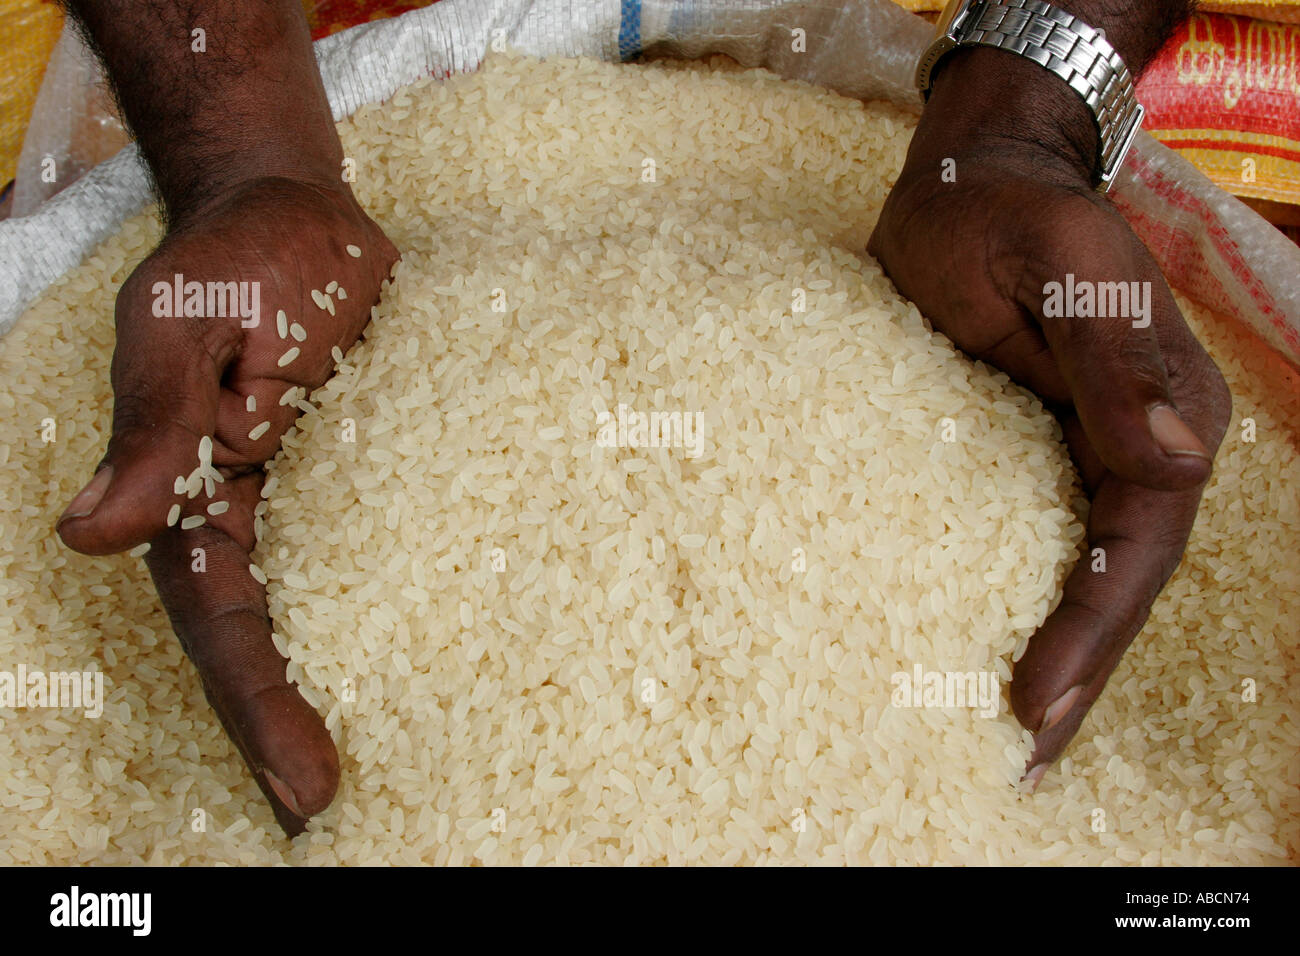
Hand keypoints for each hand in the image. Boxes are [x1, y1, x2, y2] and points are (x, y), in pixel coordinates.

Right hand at [57, 176, 397, 832]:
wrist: (300, 210)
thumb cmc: (230, 262)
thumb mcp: (180, 330)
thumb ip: (155, 430)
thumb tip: (91, 533)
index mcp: (200, 499)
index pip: (227, 625)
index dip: (260, 708)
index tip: (306, 786)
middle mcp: (266, 516)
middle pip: (286, 640)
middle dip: (308, 729)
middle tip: (349, 816)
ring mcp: (332, 500)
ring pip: (351, 607)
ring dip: (382, 683)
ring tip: (446, 766)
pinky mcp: (392, 470)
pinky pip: (412, 546)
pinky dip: (437, 605)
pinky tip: (488, 652)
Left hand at [868, 50, 1231, 786]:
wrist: (964, 183)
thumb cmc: (1004, 211)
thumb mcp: (1061, 258)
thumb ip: (1111, 357)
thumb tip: (1174, 459)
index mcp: (1160, 405)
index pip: (1139, 541)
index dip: (1094, 627)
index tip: (1035, 702)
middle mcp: (1136, 441)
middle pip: (1119, 581)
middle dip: (1078, 674)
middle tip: (1021, 762)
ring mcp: (1084, 452)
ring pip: (1080, 574)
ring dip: (1055, 658)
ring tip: (1008, 746)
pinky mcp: (1026, 453)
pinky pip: (1030, 543)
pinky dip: (1016, 606)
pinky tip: (985, 656)